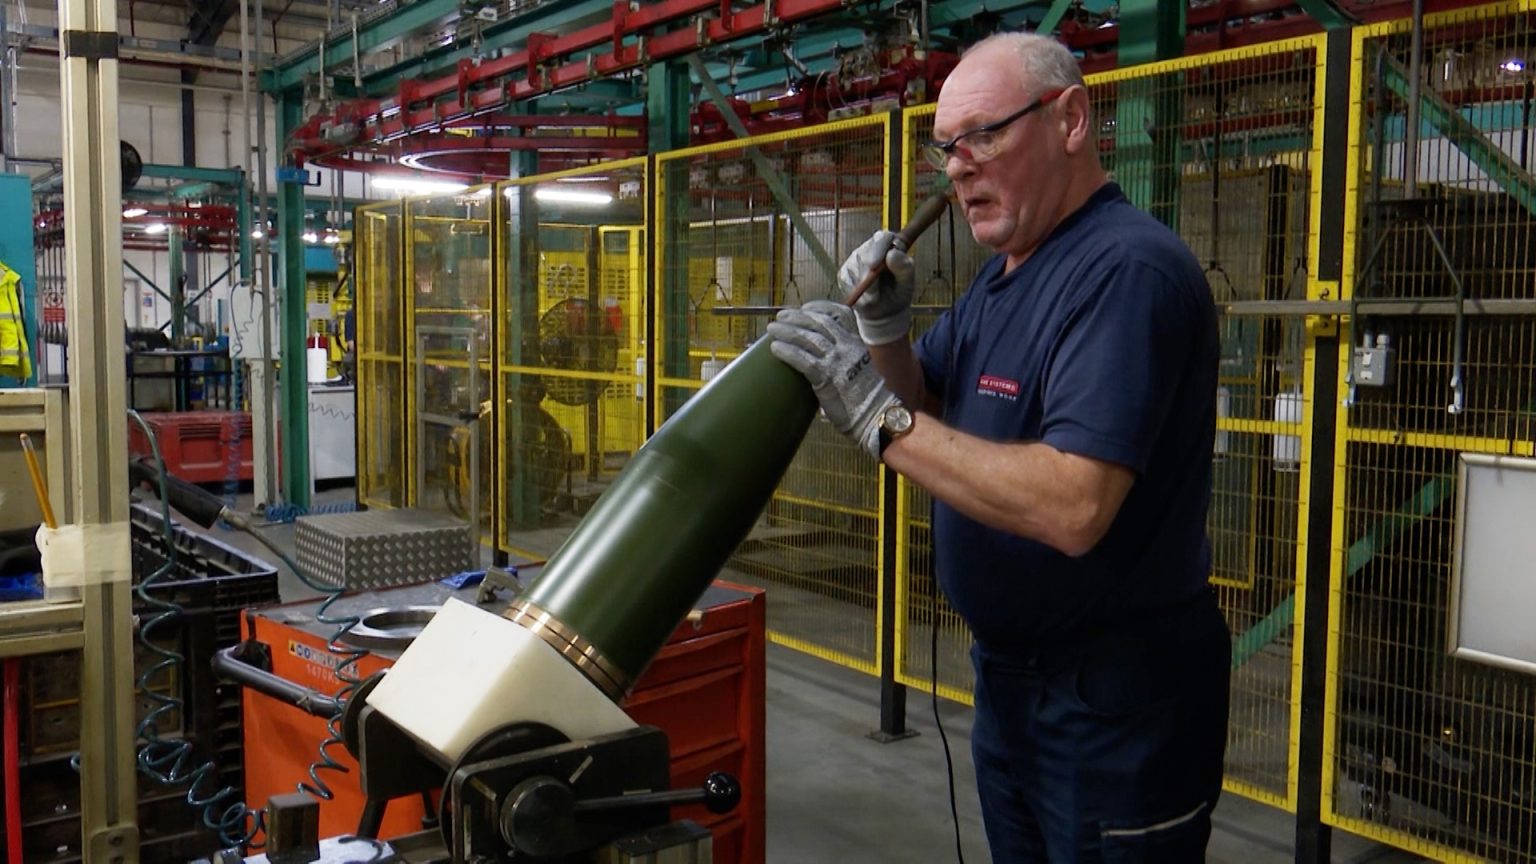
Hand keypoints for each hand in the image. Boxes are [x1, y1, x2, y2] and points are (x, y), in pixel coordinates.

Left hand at [767, 300, 899, 457]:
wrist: (876, 414)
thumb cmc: (867, 397)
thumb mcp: (861, 368)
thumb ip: (847, 358)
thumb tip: (828, 358)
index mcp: (856, 342)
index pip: (840, 314)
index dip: (820, 308)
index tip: (806, 307)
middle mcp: (846, 347)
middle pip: (818, 323)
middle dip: (797, 317)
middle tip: (781, 317)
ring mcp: (836, 361)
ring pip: (807, 338)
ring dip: (787, 331)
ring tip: (772, 329)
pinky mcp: (825, 377)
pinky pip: (802, 359)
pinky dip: (787, 352)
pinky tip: (775, 349)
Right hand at [839, 230, 915, 345]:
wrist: (885, 311)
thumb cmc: (898, 292)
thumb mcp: (907, 282)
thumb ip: (904, 267)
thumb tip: (892, 253)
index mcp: (889, 245)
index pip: (882, 237)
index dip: (878, 248)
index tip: (874, 265)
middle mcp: (870, 248)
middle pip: (863, 252)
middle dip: (866, 271)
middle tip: (873, 291)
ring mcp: (855, 260)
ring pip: (853, 267)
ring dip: (863, 285)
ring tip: (874, 297)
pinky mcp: (844, 273)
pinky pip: (845, 280)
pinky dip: (854, 291)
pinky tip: (864, 297)